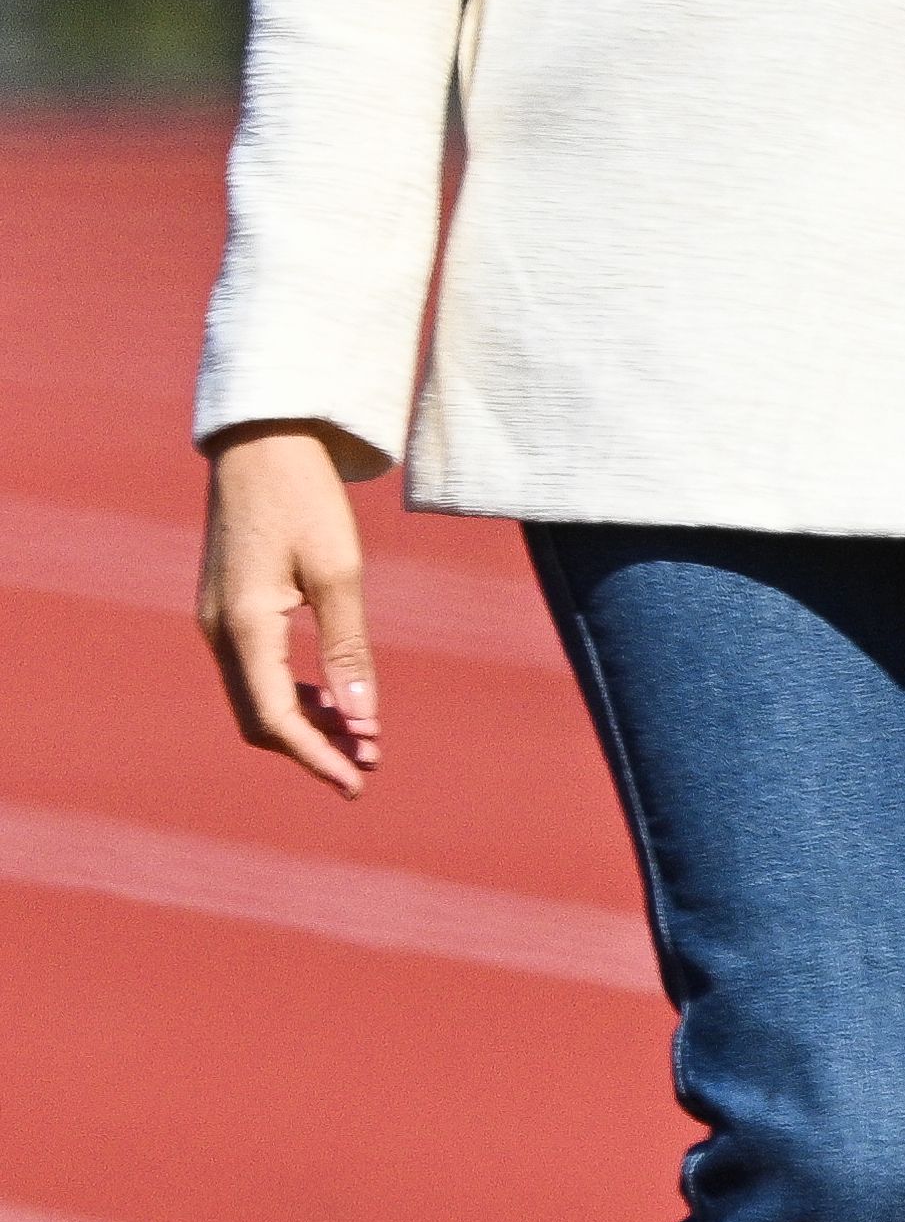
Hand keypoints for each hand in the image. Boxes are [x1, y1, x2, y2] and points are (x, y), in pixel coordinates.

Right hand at [198, 422, 383, 792]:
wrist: (262, 440)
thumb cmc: (304, 497)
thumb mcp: (339, 571)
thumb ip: (348, 649)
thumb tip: (361, 720)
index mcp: (244, 626)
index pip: (275, 719)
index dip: (316, 757)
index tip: (358, 781)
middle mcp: (219, 631)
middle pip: (260, 719)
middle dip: (313, 747)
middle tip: (369, 762)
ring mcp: (217, 620)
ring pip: (256, 697)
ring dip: (305, 723)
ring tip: (361, 736)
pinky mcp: (227, 608)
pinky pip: (254, 671)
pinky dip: (291, 693)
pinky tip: (331, 697)